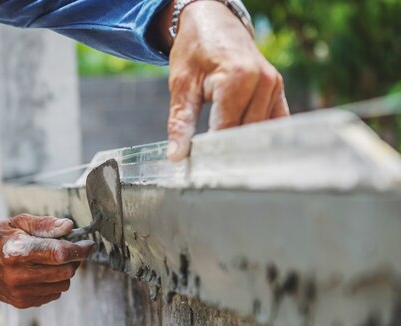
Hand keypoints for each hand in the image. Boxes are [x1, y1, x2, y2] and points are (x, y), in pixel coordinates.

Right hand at [0, 214, 94, 308]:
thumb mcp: (18, 223)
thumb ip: (44, 224)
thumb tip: (68, 227)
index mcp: (18, 252)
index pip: (59, 253)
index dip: (79, 249)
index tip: (89, 245)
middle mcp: (19, 275)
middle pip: (66, 271)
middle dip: (73, 259)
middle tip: (68, 249)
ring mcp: (21, 292)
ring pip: (63, 285)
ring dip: (64, 272)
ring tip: (51, 261)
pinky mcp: (23, 302)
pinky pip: (53, 294)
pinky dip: (54, 283)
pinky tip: (41, 272)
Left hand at [156, 1, 289, 161]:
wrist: (212, 21)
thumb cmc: (194, 52)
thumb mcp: (181, 85)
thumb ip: (180, 123)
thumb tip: (176, 157)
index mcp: (236, 78)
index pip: (226, 130)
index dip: (213, 154)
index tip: (202, 172)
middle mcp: (262, 81)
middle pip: (245, 133)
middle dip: (228, 153)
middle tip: (212, 174)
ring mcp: (274, 86)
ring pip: (260, 131)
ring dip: (244, 147)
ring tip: (227, 165)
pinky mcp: (278, 90)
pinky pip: (274, 122)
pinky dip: (260, 137)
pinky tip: (248, 153)